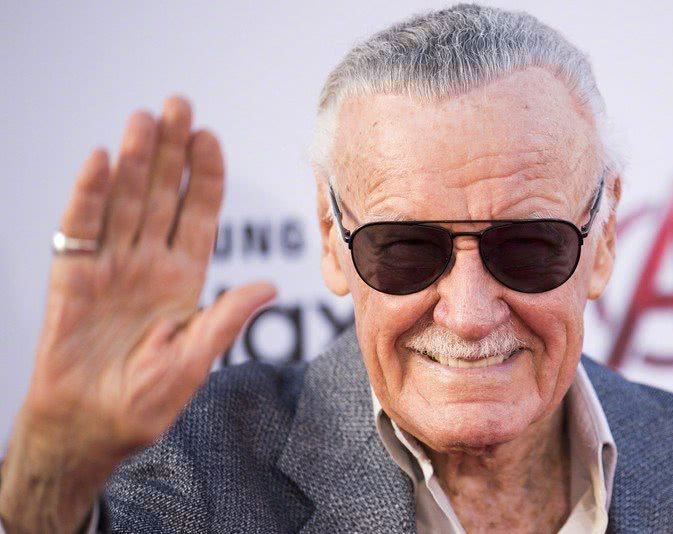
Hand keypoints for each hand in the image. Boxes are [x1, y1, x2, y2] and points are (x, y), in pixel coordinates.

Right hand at [0, 96, 275, 532]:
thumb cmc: (144, 402)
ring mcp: (110, 266)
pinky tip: (100, 160)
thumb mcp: (194, 360)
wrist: (89, 426)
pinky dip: (88, 195)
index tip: (211, 137)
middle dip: (170, 151)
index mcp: (183, 279)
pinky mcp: (72, 277)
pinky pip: (80, 229)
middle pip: (162, 195)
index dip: (205, 177)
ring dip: (133, 160)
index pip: (199, 216)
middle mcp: (148, 263)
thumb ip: (226, 320)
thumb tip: (271, 286)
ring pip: (124, 201)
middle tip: (179, 103)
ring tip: (144, 118)